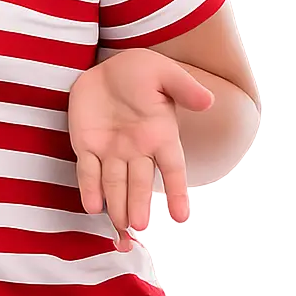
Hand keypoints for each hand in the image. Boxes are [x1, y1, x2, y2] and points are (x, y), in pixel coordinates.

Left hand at [68, 48, 213, 250]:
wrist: (107, 66)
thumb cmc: (141, 70)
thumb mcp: (164, 73)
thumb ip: (184, 87)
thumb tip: (208, 100)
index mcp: (160, 136)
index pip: (172, 169)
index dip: (176, 192)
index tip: (181, 216)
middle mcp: (137, 150)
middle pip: (140, 183)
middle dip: (139, 204)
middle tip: (138, 226)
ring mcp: (111, 150)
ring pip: (115, 183)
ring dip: (117, 205)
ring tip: (121, 228)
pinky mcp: (86, 145)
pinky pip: (88, 170)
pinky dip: (89, 188)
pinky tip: (92, 207)